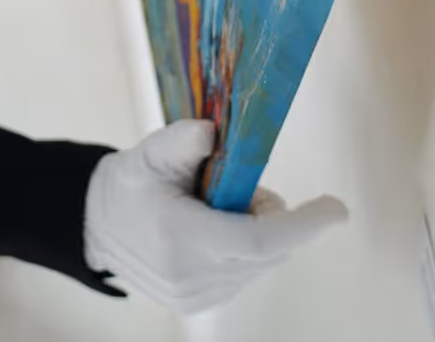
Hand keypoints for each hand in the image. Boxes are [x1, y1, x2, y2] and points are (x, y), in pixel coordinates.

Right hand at [83, 119, 349, 314]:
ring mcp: (199, 298)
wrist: (96, 227)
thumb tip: (214, 130)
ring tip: (215, 202)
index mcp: (181, 240)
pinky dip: (245, 246)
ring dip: (257, 229)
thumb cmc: (128, 184)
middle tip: (238, 183)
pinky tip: (213, 225)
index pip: (258, 240)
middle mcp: (194, 279)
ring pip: (261, 262)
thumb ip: (181, 141)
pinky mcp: (201, 304)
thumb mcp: (148, 153)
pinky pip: (247, 272)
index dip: (304, 225)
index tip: (338, 209)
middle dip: (271, 213)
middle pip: (267, 249)